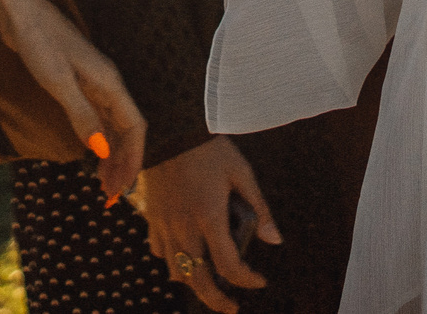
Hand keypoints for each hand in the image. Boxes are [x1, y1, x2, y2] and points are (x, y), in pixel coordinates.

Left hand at [0, 0, 147, 203]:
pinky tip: (91, 153)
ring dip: (112, 154)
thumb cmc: (38, 41)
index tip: (121, 188)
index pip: (134, 126)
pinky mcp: (76, 82)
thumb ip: (82, 116)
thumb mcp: (58, 82)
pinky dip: (98, 139)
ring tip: (103, 183)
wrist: (18, 12)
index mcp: (109, 82)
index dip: (132, 159)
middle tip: (111, 195)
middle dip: (124, 163)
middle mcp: (106, 83)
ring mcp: (92, 83)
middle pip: (126, 129)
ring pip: (112, 125)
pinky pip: (98, 118)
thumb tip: (101, 151)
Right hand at [137, 136, 277, 312]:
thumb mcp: (241, 173)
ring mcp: (165, 225)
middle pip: (199, 280)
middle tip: (231, 306)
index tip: (259, 280)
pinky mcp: (152, 218)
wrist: (170, 130)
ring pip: (176, 271)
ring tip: (210, 283)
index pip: (229, 265)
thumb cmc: (209, 149)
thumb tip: (275, 239)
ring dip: (194, 283)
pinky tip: (185, 255)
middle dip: (217, 300)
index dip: (247, 280)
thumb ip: (259, 208)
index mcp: (210, 217)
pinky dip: (172, 261)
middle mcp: (185, 227)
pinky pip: (160, 251)